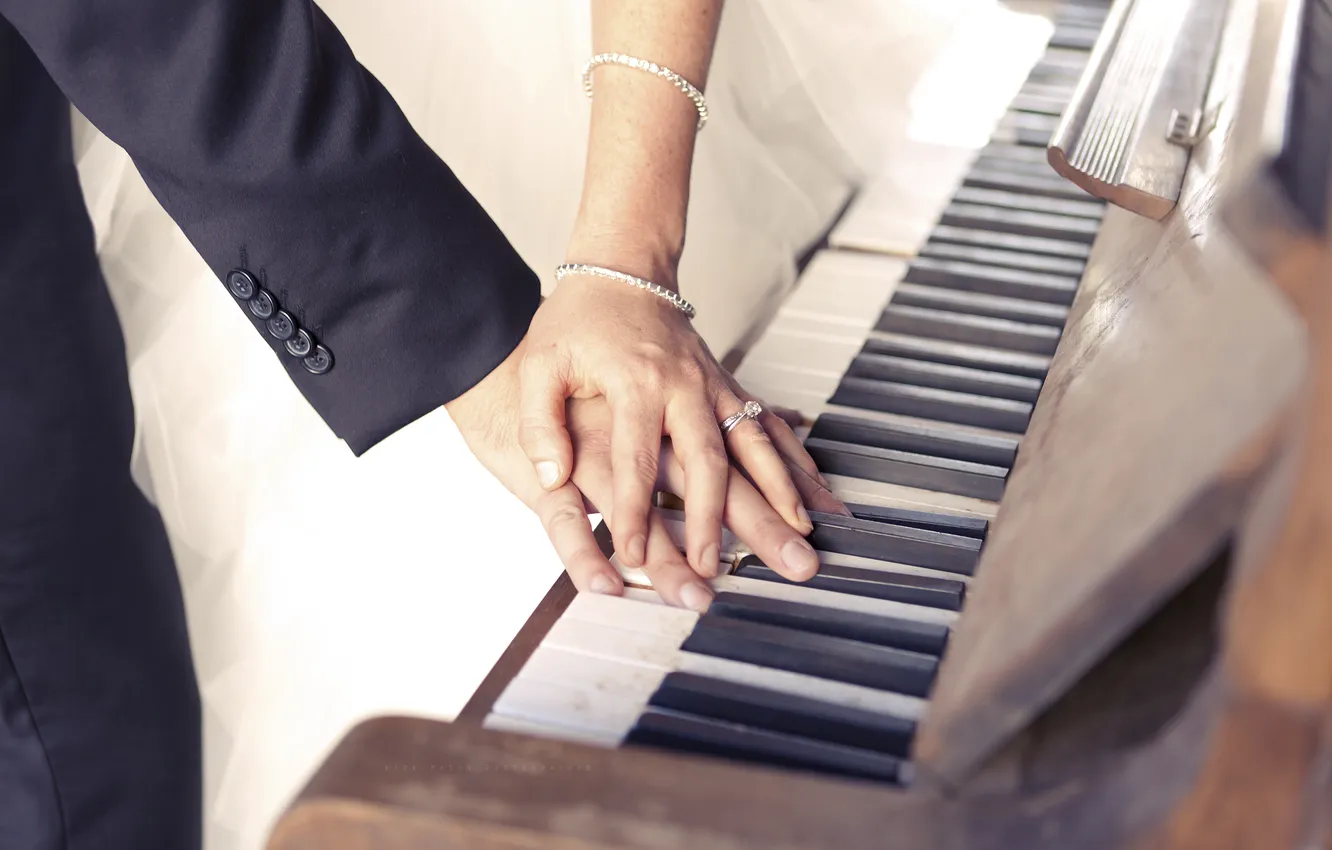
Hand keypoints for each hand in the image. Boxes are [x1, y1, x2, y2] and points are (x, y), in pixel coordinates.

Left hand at [446, 342, 844, 609]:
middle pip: (707, 460)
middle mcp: (684, 385)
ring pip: (754, 443)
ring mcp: (714, 384)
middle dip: (712, 519)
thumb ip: (540, 422)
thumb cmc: (578, 321)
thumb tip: (551, 478)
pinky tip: (817, 493)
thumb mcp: (542, 364)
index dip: (634, 510)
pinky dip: (795, 461)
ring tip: (799, 534)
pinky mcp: (729, 385)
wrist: (623, 270)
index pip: (635, 459)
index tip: (630, 555)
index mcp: (636, 382)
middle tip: (712, 567)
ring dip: (779, 492)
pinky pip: (769, 426)